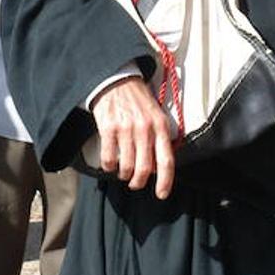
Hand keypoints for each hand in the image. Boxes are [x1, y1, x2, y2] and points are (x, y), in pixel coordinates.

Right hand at [90, 76, 175, 196]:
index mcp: (161, 126)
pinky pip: (109, 159)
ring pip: (127, 167)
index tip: (162, 195)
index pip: (167, 160)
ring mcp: (126, 129)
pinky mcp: (108, 129)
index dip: (166, 181)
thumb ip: (159, 139)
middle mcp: (145, 129)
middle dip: (139, 182)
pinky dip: (109, 167)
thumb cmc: (138, 101)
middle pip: (144, 169)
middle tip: (135, 183)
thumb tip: (158, 168)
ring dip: (124, 175)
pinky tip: (110, 163)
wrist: (117, 80)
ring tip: (122, 171)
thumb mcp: (156, 116)